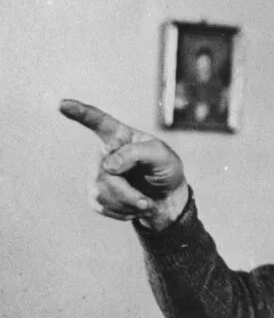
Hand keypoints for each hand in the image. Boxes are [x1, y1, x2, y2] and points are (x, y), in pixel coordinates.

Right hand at [60, 99, 188, 230]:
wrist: (168, 198)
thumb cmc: (166, 170)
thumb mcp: (161, 156)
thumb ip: (136, 154)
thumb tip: (107, 165)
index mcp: (120, 135)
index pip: (98, 121)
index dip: (80, 113)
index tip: (62, 104)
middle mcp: (105, 153)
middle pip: (104, 171)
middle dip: (128, 192)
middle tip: (147, 201)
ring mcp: (98, 174)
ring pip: (101, 192)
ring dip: (128, 203)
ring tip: (145, 203)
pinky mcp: (96, 194)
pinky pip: (101, 206)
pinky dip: (123, 212)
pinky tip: (134, 207)